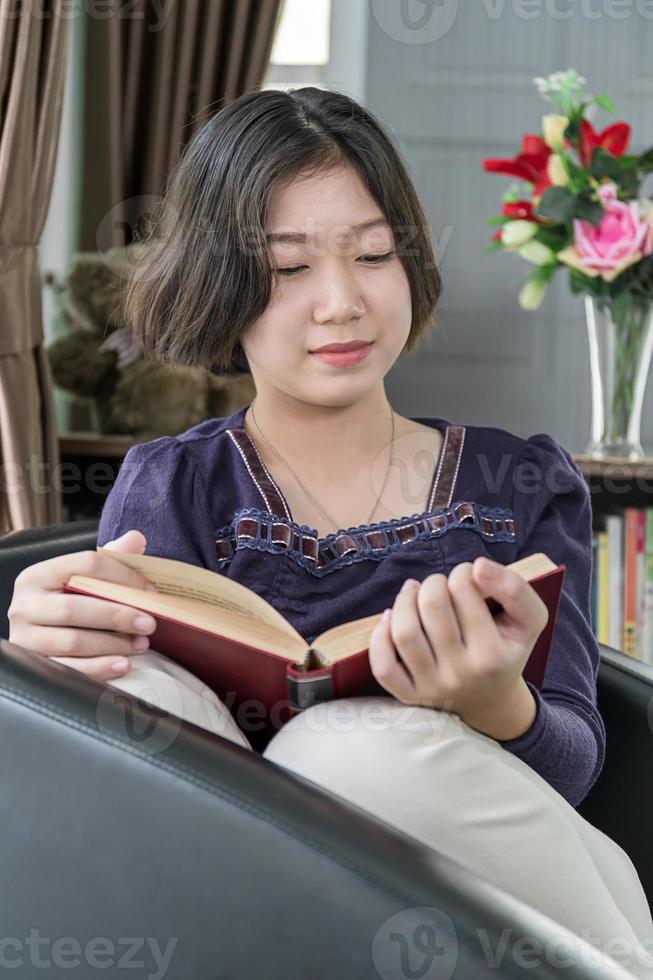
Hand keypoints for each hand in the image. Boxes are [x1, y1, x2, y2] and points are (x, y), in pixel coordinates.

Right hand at [7, 530, 158, 680]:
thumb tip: (136, 539)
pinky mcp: (36, 665)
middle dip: (117, 616)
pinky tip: (124, 664)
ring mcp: (26, 637)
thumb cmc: (69, 599)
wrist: (42, 631)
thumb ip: (111, 557)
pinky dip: (100, 668)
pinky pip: (70, 670)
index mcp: (39, 575)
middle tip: (150, 623)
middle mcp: (26, 605)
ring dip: (113, 644)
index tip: (150, 592)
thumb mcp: (85, 576)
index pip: (86, 565)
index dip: (123, 576)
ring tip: (141, 644)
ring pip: (72, 642)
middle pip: (75, 608)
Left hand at [368, 557, 548, 727]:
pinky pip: (383, 665)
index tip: (468, 577)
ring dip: (405, 600)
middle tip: (441, 585)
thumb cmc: (506, 648)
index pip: (464, 590)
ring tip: (415, 593)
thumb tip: (478, 567)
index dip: (463, 571)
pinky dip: (381, 634)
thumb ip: (514, 588)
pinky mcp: (409, 695)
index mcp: (493, 655)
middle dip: (433, 582)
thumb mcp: (529, 619)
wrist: (492, 699)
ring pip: (404, 632)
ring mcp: (432, 687)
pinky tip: (392, 618)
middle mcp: (461, 674)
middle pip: (432, 606)